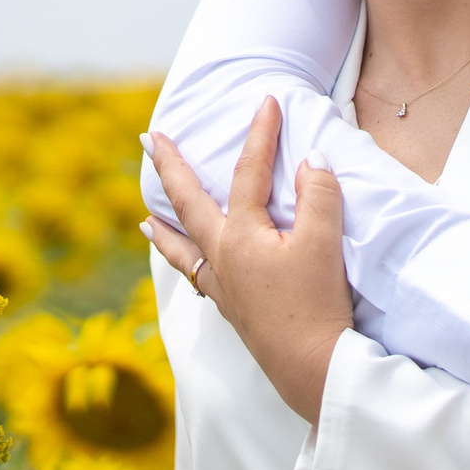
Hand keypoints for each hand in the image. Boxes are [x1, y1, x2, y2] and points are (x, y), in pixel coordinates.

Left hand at [143, 100, 350, 422]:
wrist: (311, 367)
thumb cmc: (317, 304)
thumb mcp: (324, 244)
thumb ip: (319, 196)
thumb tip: (312, 160)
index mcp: (240, 236)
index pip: (248, 173)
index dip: (260, 135)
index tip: (266, 101)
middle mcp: (220, 258)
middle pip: (187, 203)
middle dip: (169, 167)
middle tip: (150, 139)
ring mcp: (221, 286)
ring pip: (180, 248)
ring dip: (163, 227)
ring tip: (145, 217)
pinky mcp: (232, 310)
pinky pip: (195, 276)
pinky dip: (183, 263)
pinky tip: (191, 267)